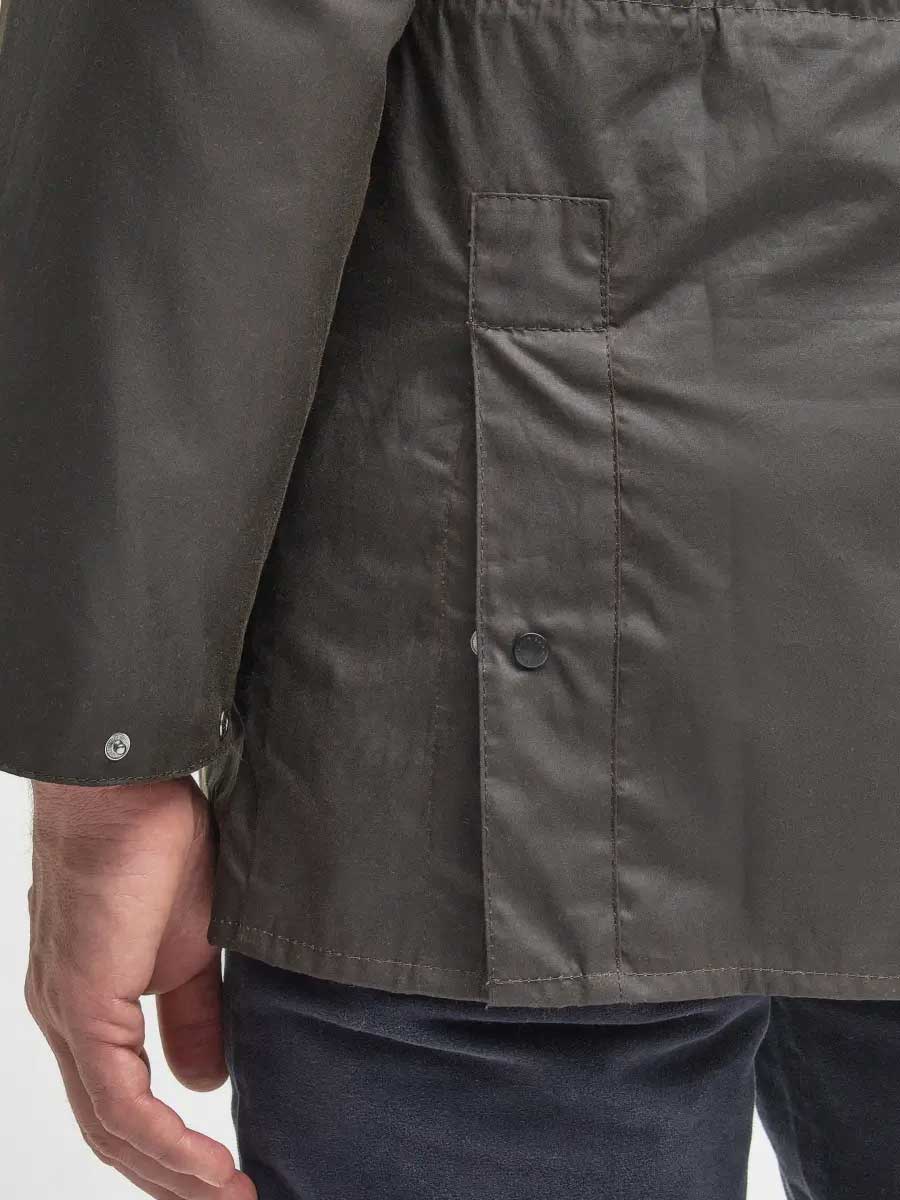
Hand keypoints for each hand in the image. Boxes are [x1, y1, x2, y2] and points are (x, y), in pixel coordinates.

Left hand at [25, 775, 256, 1199]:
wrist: (129, 785)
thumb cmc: (158, 846)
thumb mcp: (194, 945)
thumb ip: (194, 1013)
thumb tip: (205, 1084)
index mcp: (90, 1005)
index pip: (121, 1104)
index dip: (170, 1151)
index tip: (227, 1177)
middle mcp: (67, 1021)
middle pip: (114, 1130)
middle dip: (174, 1177)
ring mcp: (68, 1015)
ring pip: (113, 1126)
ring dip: (175, 1174)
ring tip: (233, 1197)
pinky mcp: (81, 1004)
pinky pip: (118, 1099)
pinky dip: (166, 1142)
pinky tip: (209, 1166)